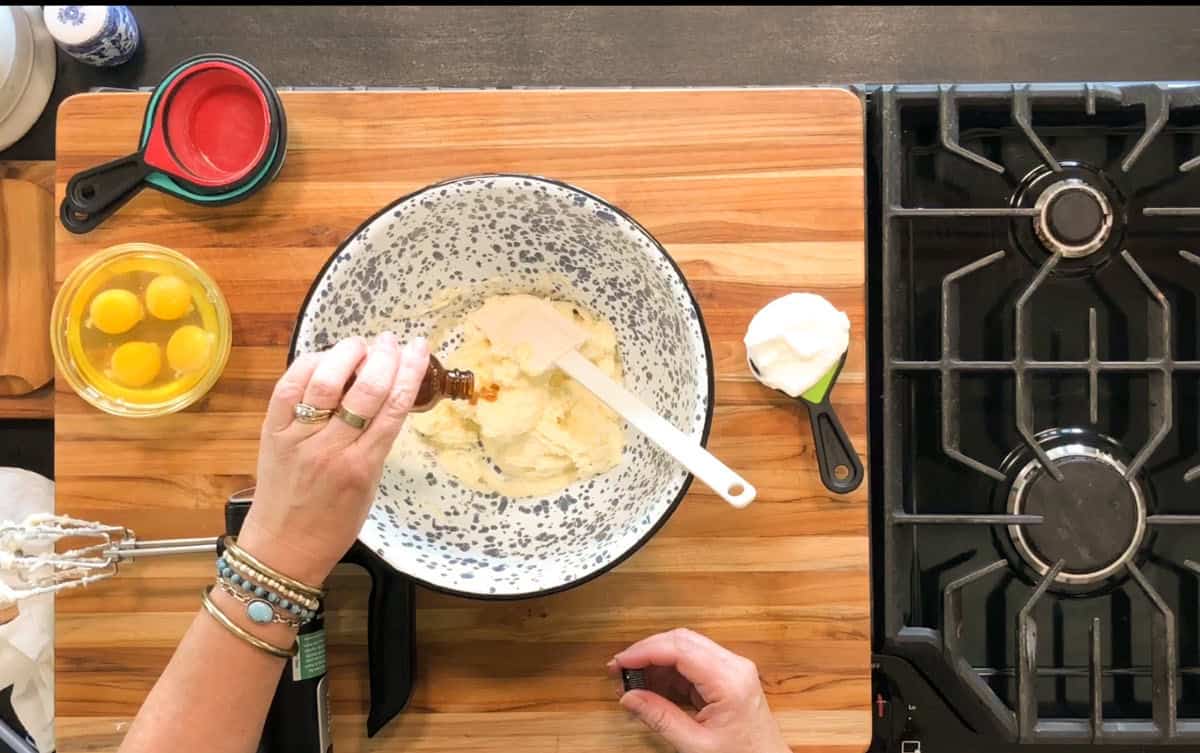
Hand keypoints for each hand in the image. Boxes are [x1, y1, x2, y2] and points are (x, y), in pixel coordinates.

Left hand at [236, 333, 430, 585]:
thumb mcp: (370, 487)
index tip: (419, 348)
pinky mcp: (270, 431)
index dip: (410, 371)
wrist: (283, 548)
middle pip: (365, 390)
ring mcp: (298, 437)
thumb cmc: (334, 524)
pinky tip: (323, 357)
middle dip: (384, 357)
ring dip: (346, 353)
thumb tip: (386, 395)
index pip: (394, 407)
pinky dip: (308, 364)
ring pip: (324, 381)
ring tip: (360, 343)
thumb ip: (377, 443)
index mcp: (363, 466)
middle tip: (392, 341)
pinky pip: (288, 387)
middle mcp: (331, 448)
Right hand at [609, 628, 789, 752]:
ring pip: (686, 649)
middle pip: (681, 641)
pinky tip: (651, 688)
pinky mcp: (728, 677)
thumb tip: (629, 697)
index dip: (644, 651)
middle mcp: (734, 666)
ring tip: (631, 682)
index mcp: (729, 680)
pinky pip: (693, 664)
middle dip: (647, 652)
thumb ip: (660, 718)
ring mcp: (733, 669)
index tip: (620, 662)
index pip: (679, 649)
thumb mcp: (695, 745)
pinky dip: (669, 673)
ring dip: (656, 661)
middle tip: (620, 669)